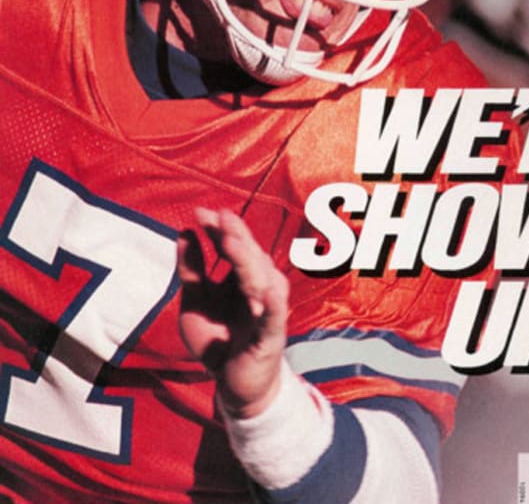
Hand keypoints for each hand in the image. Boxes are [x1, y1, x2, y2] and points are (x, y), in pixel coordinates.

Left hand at [177, 207, 288, 419]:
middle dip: (236, 235)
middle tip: (221, 218)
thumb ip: (192, 270)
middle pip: (249, 255)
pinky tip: (266, 291)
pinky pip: (273, 316)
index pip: (234, 244)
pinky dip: (272, 302)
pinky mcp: (270, 335)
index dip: (219, 228)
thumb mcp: (196, 302)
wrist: (234, 387)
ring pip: (261, 278)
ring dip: (248, 260)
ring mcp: (267, 309)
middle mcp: (259, 286)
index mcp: (242, 275)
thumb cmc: (219, 339)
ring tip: (233, 242)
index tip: (201, 212)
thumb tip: (184, 231)